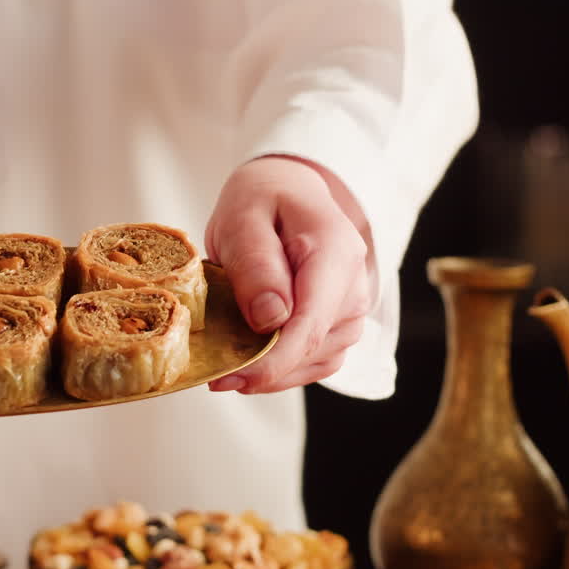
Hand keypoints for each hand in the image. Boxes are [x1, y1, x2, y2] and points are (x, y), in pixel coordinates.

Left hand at [204, 155, 373, 393]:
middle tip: (214, 371)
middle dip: (264, 369)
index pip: (311, 324)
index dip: (271, 362)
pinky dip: (283, 368)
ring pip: (316, 361)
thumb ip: (256, 265)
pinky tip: (251, 360)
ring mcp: (352, 308)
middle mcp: (354, 286)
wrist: (288, 191)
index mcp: (336, 253)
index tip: (229, 378)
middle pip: (313, 348)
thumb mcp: (243, 218)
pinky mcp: (339, 323)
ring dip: (273, 372)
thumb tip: (269, 320)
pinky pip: (315, 359)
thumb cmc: (263, 200)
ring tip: (228, 363)